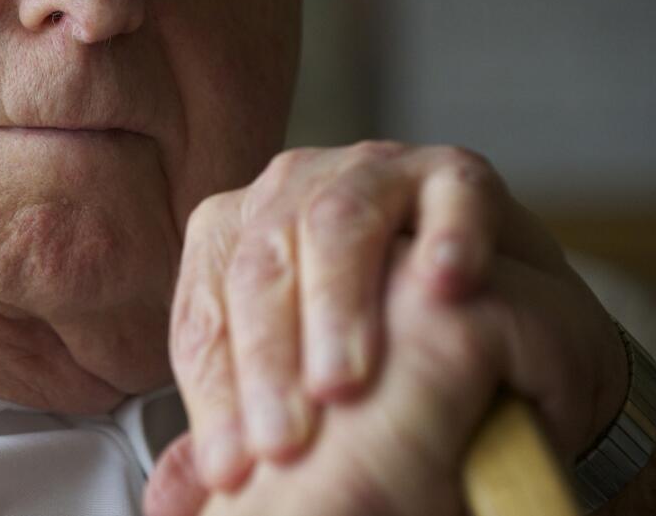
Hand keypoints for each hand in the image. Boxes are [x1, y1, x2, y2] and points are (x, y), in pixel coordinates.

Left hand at [146, 142, 627, 512]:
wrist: (487, 312)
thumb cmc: (377, 347)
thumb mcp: (299, 387)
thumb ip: (240, 427)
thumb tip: (168, 502)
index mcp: (238, 237)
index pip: (208, 313)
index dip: (215, 395)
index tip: (231, 470)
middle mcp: (293, 189)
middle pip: (261, 264)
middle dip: (267, 358)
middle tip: (282, 442)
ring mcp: (375, 172)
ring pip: (339, 221)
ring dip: (338, 302)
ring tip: (343, 381)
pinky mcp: (457, 175)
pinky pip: (453, 196)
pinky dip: (448, 237)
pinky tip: (444, 288)